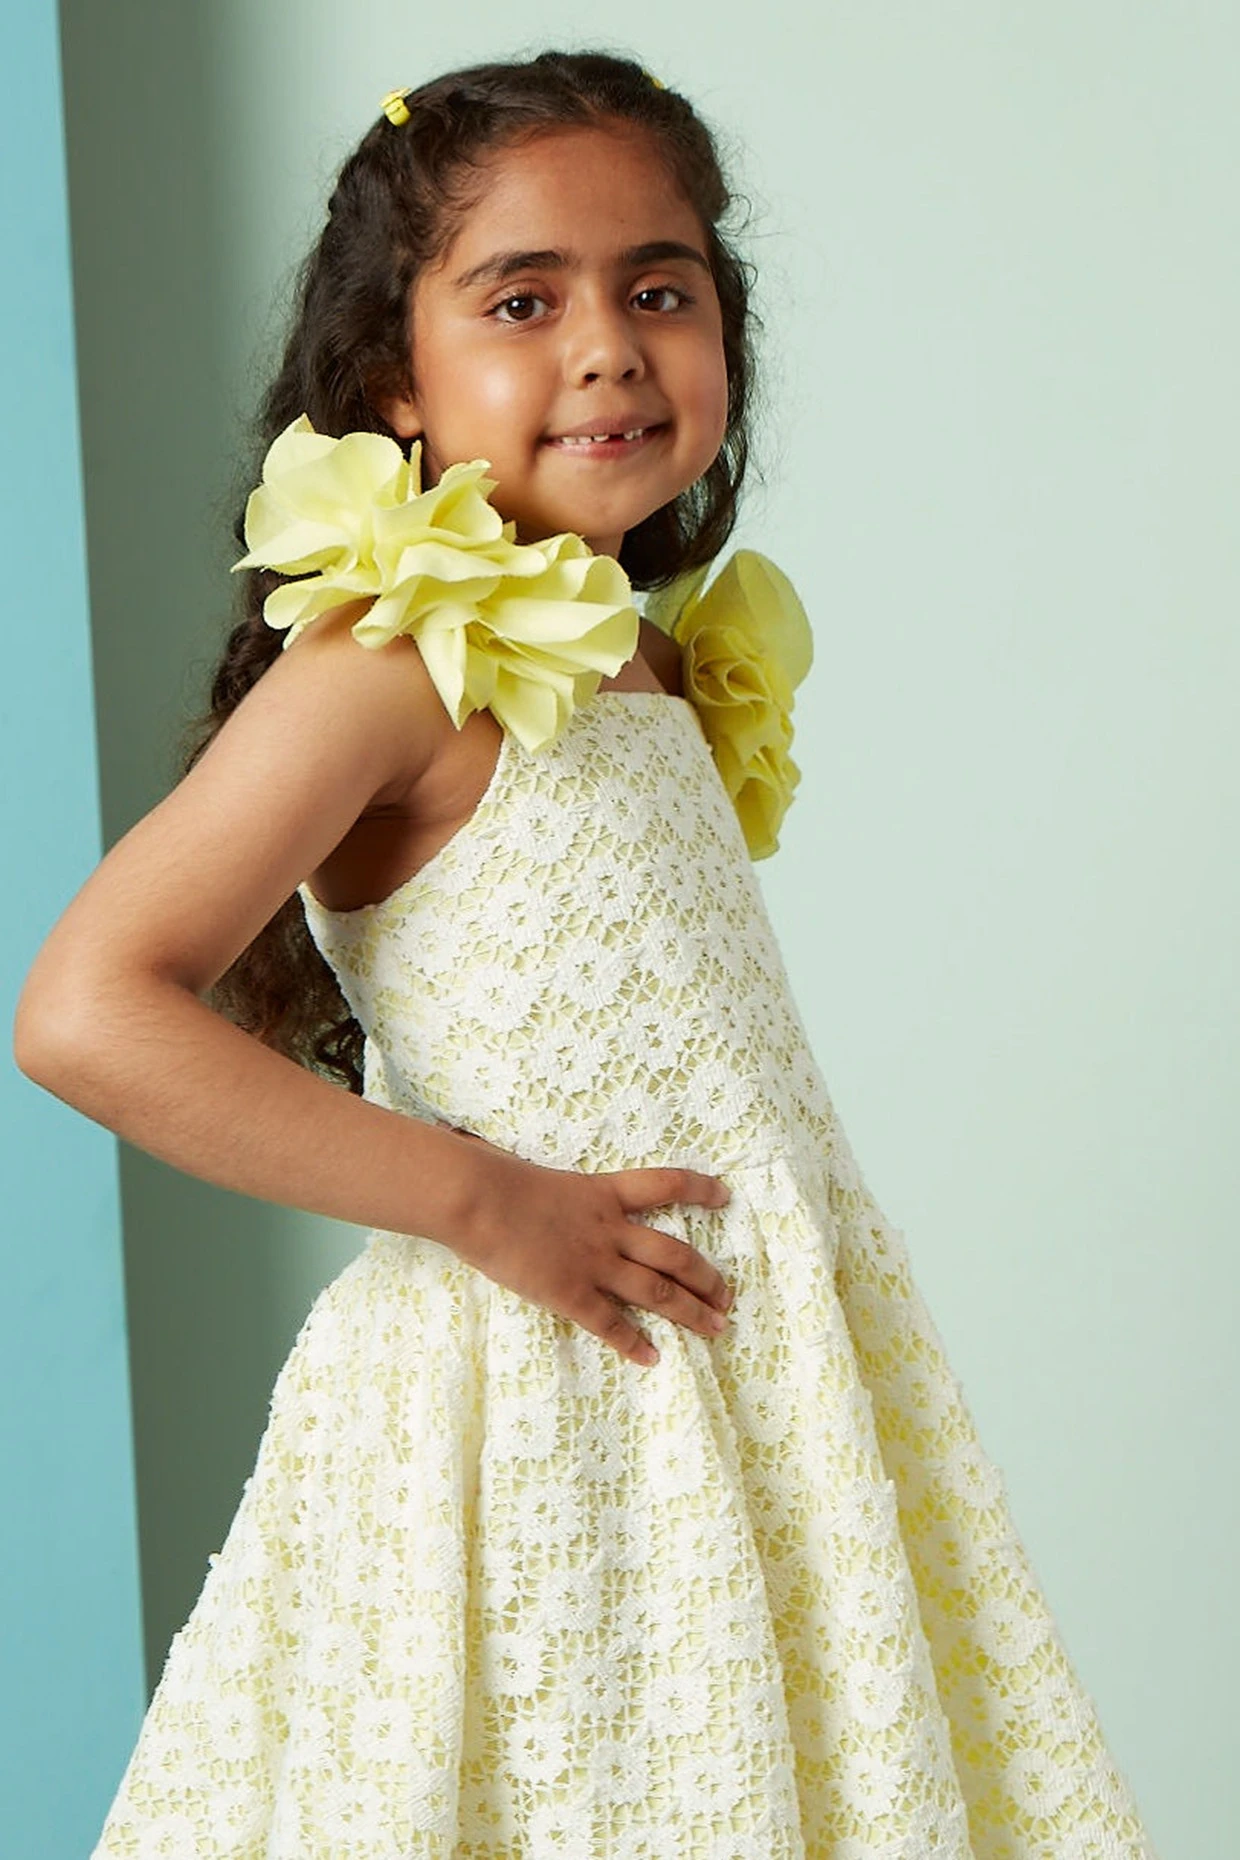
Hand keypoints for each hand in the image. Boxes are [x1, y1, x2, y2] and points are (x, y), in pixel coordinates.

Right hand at [441, 1127, 733, 1366]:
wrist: (479, 1199)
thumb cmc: (498, 1177)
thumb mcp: (543, 1176)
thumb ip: (562, 1192)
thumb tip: (552, 1193)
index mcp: (604, 1193)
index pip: (666, 1184)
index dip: (699, 1189)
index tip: (724, 1196)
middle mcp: (610, 1230)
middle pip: (675, 1254)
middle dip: (706, 1277)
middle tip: (727, 1296)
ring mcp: (593, 1263)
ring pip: (656, 1291)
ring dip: (690, 1311)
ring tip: (715, 1328)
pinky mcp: (570, 1293)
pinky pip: (610, 1323)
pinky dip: (632, 1343)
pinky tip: (652, 1358)